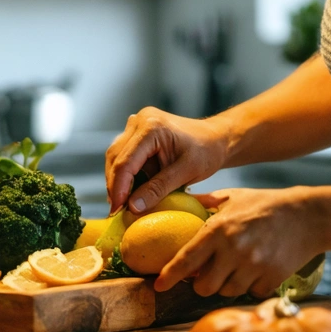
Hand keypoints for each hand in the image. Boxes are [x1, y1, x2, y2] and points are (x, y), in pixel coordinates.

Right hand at [105, 107, 229, 214]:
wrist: (216, 138)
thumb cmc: (207, 152)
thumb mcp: (187, 172)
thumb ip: (159, 188)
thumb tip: (133, 207)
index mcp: (151, 127)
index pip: (125, 162)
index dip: (118, 188)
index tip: (117, 210)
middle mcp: (139, 121)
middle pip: (115, 158)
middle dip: (115, 185)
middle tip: (117, 210)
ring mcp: (136, 124)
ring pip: (115, 156)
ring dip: (117, 180)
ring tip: (122, 202)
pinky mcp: (136, 132)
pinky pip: (123, 154)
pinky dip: (124, 174)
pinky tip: (129, 190)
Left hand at [155, 187, 323, 297]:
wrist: (308, 215)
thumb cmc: (265, 204)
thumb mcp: (232, 197)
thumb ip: (204, 204)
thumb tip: (176, 201)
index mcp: (218, 230)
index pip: (186, 259)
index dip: (170, 275)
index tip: (158, 285)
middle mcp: (233, 250)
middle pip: (204, 286)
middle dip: (200, 284)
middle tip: (205, 275)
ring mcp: (254, 266)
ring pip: (227, 291)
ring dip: (226, 284)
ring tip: (235, 267)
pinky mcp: (272, 278)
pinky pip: (251, 292)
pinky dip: (250, 286)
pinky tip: (256, 269)